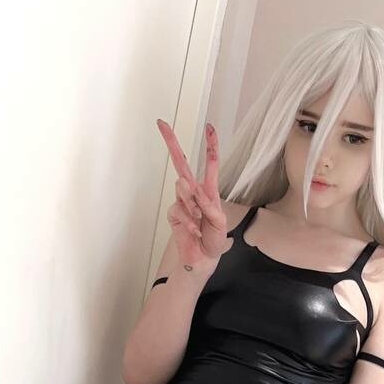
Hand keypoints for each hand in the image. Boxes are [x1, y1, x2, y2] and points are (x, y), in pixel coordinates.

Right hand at [157, 118, 232, 269]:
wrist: (203, 259)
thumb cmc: (214, 240)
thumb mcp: (221, 223)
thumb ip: (211, 206)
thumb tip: (196, 192)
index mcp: (209, 190)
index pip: (210, 163)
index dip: (210, 145)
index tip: (209, 127)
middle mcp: (194, 192)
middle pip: (180, 162)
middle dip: (171, 143)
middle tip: (162, 125)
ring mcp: (182, 202)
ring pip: (182, 187)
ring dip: (193, 204)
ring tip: (200, 219)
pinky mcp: (174, 213)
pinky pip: (179, 209)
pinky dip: (189, 222)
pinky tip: (194, 231)